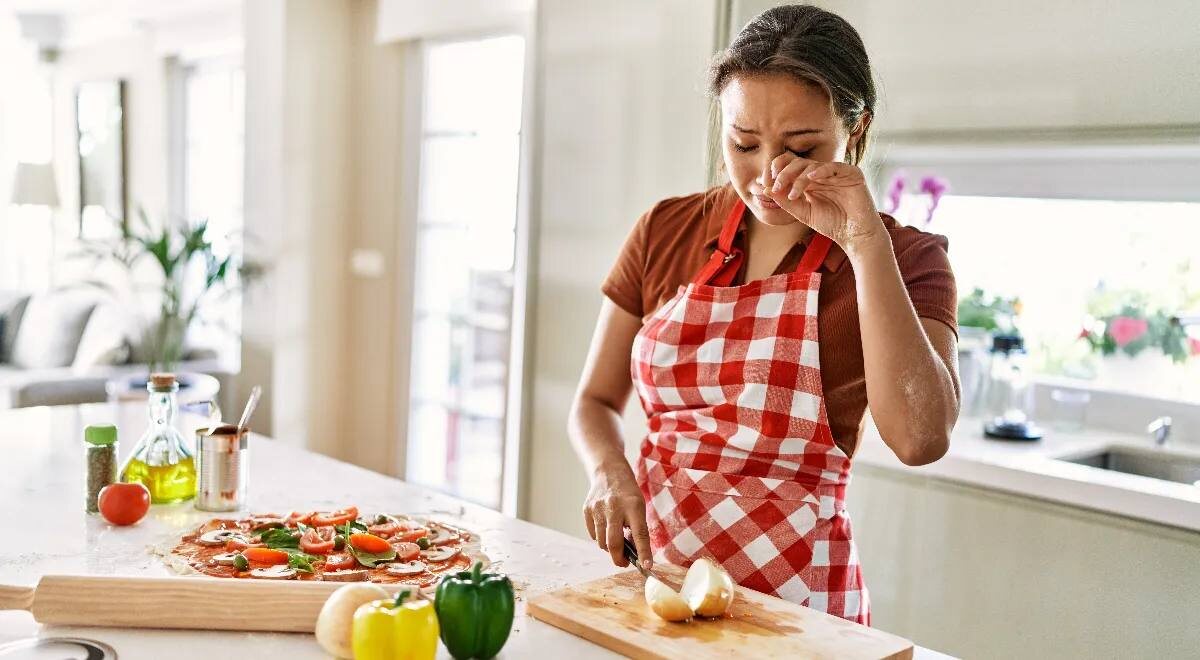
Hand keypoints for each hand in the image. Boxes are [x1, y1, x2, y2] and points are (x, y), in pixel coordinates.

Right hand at [583, 462, 653, 568]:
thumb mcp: (639, 506)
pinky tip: (605, 527)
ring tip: (616, 538)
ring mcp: (598, 508)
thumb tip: (636, 555)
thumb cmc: (628, 493)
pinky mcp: (587, 510)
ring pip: (602, 542)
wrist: (608, 472)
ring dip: (609, 547)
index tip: (647, 567)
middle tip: (624, 562)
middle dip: (619, 558)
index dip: (643, 553)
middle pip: (614, 543)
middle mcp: (614, 507)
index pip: (639, 534)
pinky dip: (600, 537)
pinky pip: (592, 535)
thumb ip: (637, 528)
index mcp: (633, 505)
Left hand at [752, 153, 885, 252]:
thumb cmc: (832, 224)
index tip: (765, 183)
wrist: (855, 236)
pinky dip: (820, 171)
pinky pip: (833, 167)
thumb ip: (786, 201)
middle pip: (797, 163)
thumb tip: (764, 189)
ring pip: (812, 165)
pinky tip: (810, 179)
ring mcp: (836, 172)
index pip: (790, 166)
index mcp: (810, 180)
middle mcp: (822, 173)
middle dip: (783, 173)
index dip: (776, 170)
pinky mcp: (852, 174)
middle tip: (775, 186)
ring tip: (793, 195)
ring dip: (798, 178)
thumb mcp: (803, 213)